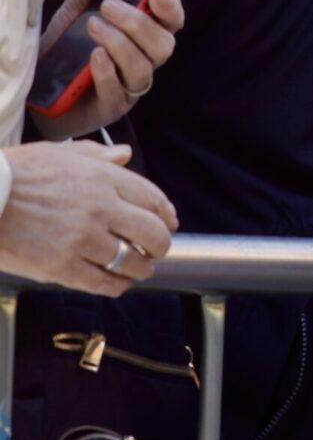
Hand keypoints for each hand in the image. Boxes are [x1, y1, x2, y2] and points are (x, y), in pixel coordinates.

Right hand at [0, 140, 177, 295]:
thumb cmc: (13, 174)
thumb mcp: (57, 154)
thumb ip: (96, 156)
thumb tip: (125, 154)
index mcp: (102, 178)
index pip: (152, 199)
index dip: (166, 214)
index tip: (170, 222)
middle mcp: (100, 208)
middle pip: (152, 233)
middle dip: (161, 245)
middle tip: (157, 250)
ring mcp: (83, 239)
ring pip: (131, 262)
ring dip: (141, 268)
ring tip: (139, 269)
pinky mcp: (62, 267)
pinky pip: (104, 282)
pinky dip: (118, 285)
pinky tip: (118, 284)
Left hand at [37, 0, 184, 140]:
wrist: (39, 89)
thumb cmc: (67, 49)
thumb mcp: (75, 12)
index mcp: (144, 37)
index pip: (172, 23)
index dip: (172, 9)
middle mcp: (145, 62)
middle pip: (164, 46)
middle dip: (138, 24)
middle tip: (106, 7)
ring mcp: (130, 87)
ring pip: (143, 69)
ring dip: (120, 45)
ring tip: (92, 27)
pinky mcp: (111, 108)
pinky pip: (118, 91)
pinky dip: (107, 71)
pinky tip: (93, 57)